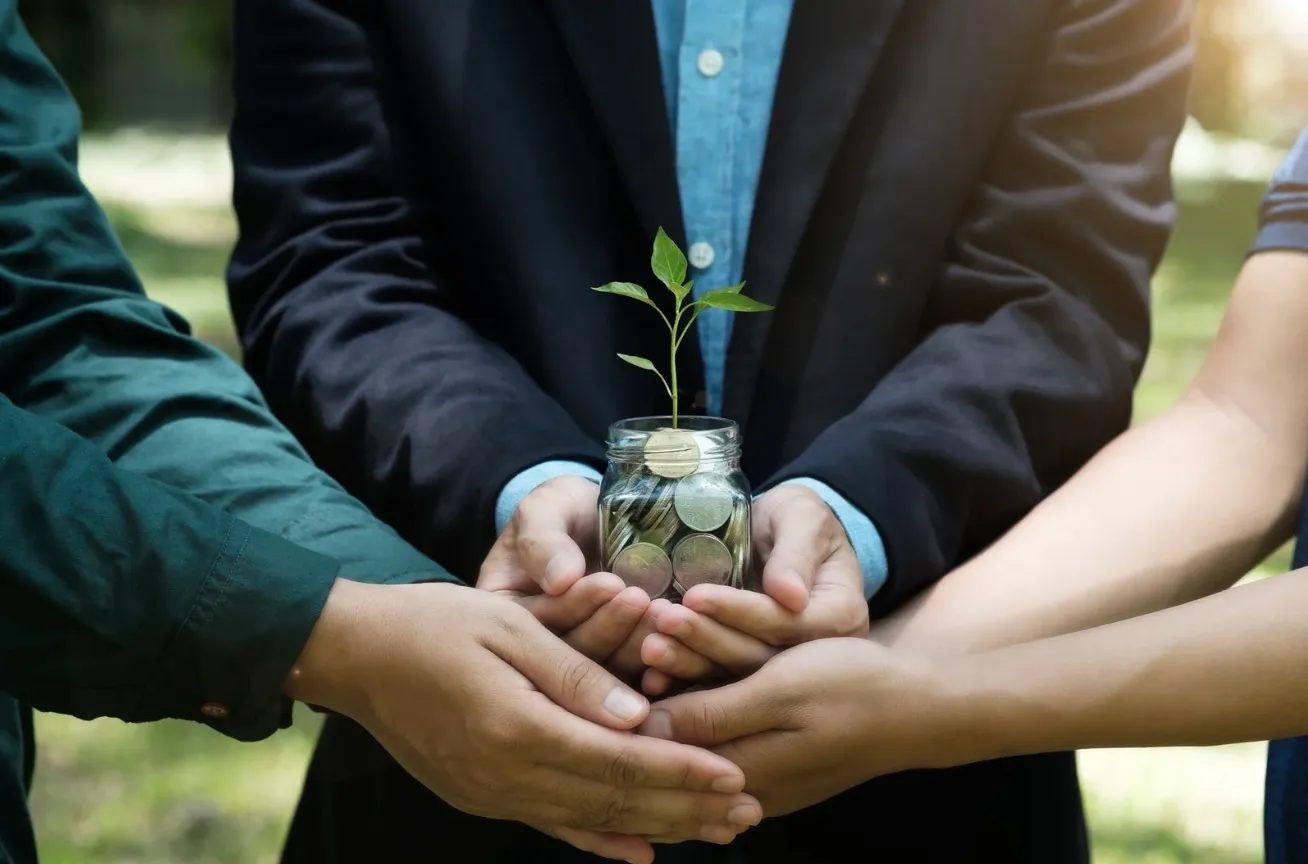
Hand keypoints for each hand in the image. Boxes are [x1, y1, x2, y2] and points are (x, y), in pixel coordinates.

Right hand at [287, 580, 762, 862]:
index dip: (681, 769)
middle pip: (614, 800)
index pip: (618, 759)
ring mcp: (491, 794)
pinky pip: (552, 824)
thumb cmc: (434, 624)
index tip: (735, 775)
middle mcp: (506, 775)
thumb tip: (637, 716)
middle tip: (749, 811)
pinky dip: (600, 839)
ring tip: (715, 830)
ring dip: (658, 826)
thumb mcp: (508, 626)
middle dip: (687, 807)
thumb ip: (574, 672)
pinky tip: (640, 852)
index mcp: (517, 727)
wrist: (356, 656)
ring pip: (590, 820)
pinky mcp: (482, 796)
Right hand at [478, 475, 657, 674]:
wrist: (596, 518)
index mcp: (507, 619)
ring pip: (604, 670)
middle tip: (642, 599)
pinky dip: (656, 665)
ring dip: (636, 643)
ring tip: (663, 612)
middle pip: (569, 655)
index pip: (536, 623)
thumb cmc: (562, 509)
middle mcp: (536, 651)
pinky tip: (679, 644)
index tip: (610, 582)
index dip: (574, 605)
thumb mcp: (543, 510)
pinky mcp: (613, 667)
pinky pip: (633, 675)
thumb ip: (543, 540)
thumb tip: (561, 579)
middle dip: (609, 627)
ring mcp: (577, 664)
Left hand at [639, 639, 960, 817]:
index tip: (612, 656)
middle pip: (677, 744)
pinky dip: (703, 696)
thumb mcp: (780, 692)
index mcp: (743, 776)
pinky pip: (724, 728)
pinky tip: (681, 667)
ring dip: (673, 687)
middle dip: (646, 695)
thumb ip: (713, 714)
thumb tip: (644, 729)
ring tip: (650, 642)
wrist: (921, 705)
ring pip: (699, 732)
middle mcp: (744, 786)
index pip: (665, 752)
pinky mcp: (771, 755)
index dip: (632, 706)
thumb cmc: (854, 689)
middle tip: (624, 646)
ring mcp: (758, 775)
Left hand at [641, 485, 869, 693]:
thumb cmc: (797, 519)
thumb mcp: (802, 519)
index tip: (696, 595)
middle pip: (760, 656)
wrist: (790, 535)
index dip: (740, 611)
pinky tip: (653, 679)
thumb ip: (796, 553)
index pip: (786, 622)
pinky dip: (686, 682)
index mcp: (841, 616)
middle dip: (707, 639)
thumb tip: (790, 594)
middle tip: (662, 621)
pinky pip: (721, 684)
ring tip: (650, 647)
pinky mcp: (758, 677)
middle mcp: (818, 653)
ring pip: (737, 675)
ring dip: (690, 663)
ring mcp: (789, 671)